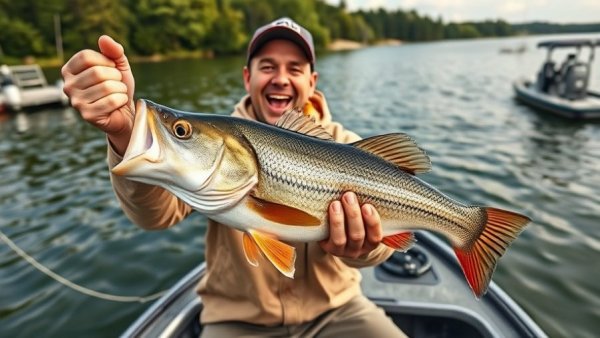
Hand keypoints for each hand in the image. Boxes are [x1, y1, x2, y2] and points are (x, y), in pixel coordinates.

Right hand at [61, 35, 134, 154]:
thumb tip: (103, 38)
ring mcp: (75, 102)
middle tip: (117, 83)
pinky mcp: (87, 115)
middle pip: (97, 72)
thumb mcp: (118, 65)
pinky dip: (121, 100)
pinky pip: (111, 101)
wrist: (124, 112)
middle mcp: (67, 86)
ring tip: (117, 93)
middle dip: (115, 77)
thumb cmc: (117, 86)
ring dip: (120, 89)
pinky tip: (118, 103)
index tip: (112, 68)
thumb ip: (113, 51)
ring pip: (106, 87)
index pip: (86, 56)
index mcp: (69, 70)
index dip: (106, 60)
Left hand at [319, 192, 382, 258]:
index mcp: (370, 243)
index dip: (372, 222)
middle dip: (353, 215)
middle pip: (357, 235)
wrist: (335, 234)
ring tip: (335, 203)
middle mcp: (356, 249)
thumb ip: (366, 208)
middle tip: (348, 195)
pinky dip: (326, 225)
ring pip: (340, 239)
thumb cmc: (355, 220)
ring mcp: (340, 250)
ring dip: (338, 220)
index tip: (367, 205)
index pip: (375, 236)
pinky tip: (325, 210)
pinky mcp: (326, 247)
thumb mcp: (364, 218)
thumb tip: (367, 184)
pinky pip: (324, 239)